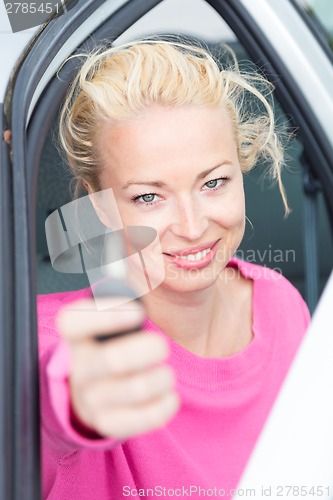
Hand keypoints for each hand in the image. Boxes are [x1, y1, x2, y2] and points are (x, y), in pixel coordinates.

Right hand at [56, 298, 179, 439]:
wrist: (88, 392)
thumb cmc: (106, 347)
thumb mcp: (105, 320)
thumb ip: (120, 296)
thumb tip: (142, 267)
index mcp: (76, 337)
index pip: (74, 322)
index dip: (107, 315)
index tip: (138, 313)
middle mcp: (80, 368)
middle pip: (114, 360)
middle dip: (149, 349)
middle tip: (160, 345)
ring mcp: (92, 398)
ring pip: (137, 388)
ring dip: (162, 377)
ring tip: (164, 372)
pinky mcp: (109, 422)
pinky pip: (145, 417)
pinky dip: (166, 404)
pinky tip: (168, 394)